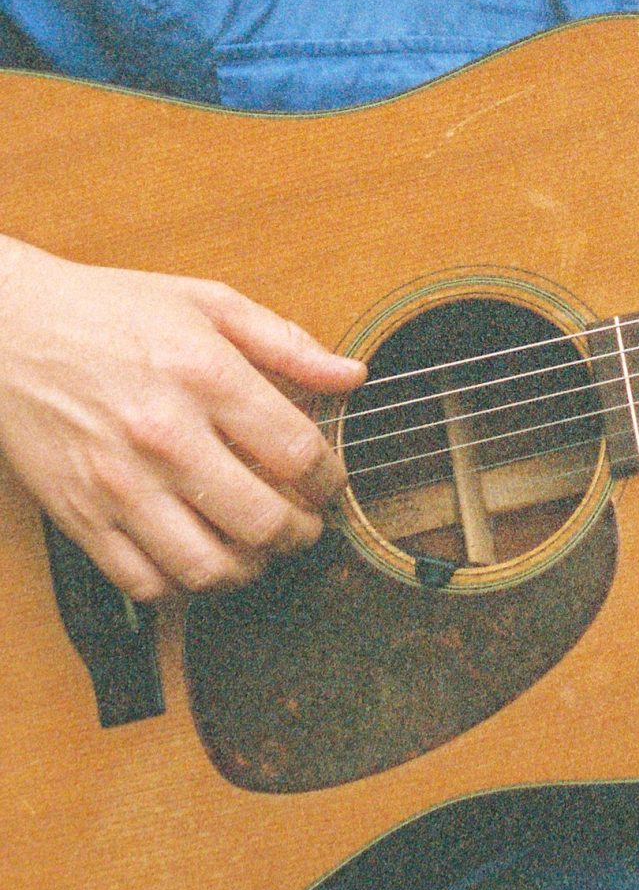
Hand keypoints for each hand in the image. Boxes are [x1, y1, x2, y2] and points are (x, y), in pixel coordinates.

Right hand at [0, 236, 365, 602]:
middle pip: (260, 521)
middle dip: (301, 534)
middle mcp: (164, 436)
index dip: (329, 478)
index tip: (329, 481)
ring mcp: (118, 484)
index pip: (296, 452)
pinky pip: (144, 581)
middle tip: (306, 527)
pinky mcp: (80, 517)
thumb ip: (287, 344)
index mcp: (204, 376)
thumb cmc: (112, 311)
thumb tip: (353, 377)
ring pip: (206, 567)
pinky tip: (201, 558)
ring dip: (249, 570)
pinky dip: (184, 585)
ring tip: (259, 551)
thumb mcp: (208, 303)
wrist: (11, 329)